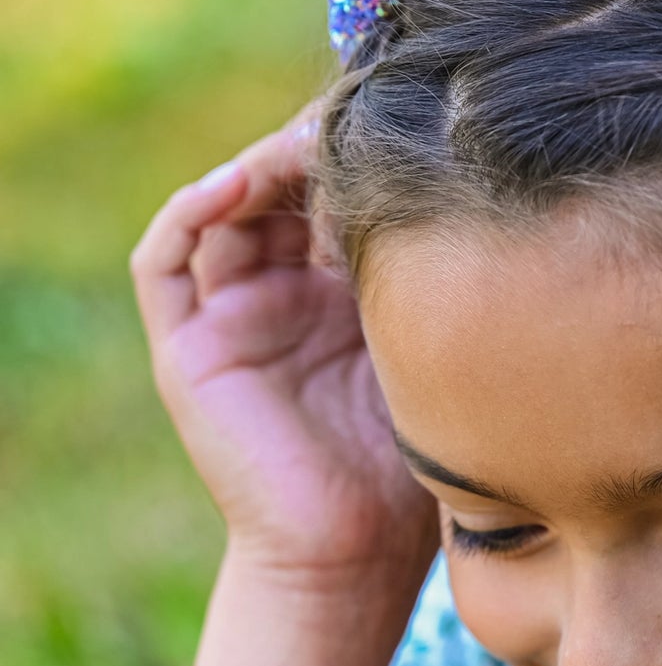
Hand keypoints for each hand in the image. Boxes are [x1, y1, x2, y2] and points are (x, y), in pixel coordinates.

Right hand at [130, 105, 439, 582]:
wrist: (358, 554)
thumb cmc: (414, 470)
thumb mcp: (435, 355)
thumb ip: (435, 282)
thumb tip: (489, 191)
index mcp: (345, 297)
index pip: (340, 197)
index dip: (361, 154)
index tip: (403, 116)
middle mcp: (285, 296)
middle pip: (284, 189)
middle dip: (316, 147)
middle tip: (353, 111)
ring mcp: (233, 316)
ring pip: (228, 207)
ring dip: (259, 164)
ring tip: (303, 140)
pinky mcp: (189, 345)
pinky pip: (168, 258)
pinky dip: (195, 209)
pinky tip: (239, 182)